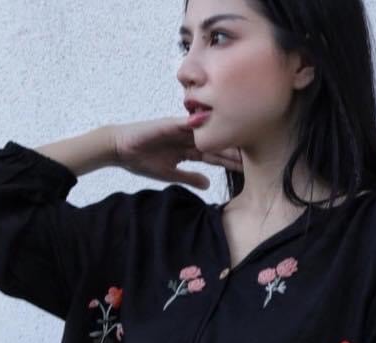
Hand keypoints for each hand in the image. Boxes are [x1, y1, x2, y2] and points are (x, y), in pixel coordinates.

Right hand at [109, 117, 242, 188]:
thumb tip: (208, 185)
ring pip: (207, 132)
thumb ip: (190, 177)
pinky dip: (201, 124)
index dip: (231, 161)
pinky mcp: (169, 124)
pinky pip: (187, 124)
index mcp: (189, 149)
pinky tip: (218, 124)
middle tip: (256, 152)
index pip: (215, 156)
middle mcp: (188, 137)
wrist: (119, 148)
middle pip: (216, 142)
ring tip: (243, 138)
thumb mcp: (170, 174)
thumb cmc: (142, 160)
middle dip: (234, 148)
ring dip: (224, 135)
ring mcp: (180, 129)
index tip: (249, 168)